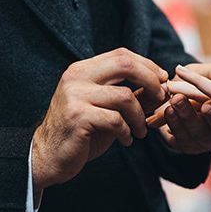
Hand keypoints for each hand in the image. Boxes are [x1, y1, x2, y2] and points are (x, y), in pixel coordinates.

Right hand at [32, 48, 166, 192]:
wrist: (48, 156)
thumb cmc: (82, 131)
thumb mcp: (107, 108)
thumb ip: (131, 94)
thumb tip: (162, 85)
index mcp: (83, 70)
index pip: (122, 55)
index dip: (148, 65)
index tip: (163, 81)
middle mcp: (77, 77)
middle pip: (125, 64)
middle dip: (151, 80)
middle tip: (161, 98)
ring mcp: (75, 96)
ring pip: (125, 96)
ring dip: (140, 115)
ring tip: (140, 130)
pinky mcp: (77, 117)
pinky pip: (115, 120)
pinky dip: (127, 131)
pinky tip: (126, 140)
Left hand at [153, 63, 210, 153]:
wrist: (169, 95)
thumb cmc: (192, 83)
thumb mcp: (202, 73)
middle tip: (206, 106)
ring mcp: (205, 141)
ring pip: (200, 134)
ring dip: (188, 116)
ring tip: (176, 100)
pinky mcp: (188, 146)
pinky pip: (183, 140)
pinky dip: (175, 124)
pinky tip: (169, 110)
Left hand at [166, 65, 210, 140]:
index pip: (209, 103)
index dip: (190, 104)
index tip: (172, 106)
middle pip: (199, 97)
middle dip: (177, 98)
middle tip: (158, 96)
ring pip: (200, 93)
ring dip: (179, 91)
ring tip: (160, 85)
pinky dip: (193, 82)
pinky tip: (178, 74)